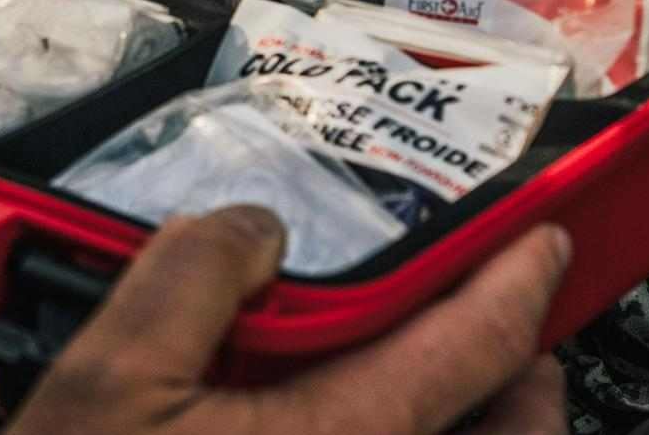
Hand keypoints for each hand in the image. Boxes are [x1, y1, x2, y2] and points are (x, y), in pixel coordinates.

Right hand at [5, 211, 569, 434]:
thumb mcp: (109, 380)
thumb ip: (191, 276)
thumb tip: (257, 233)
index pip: (473, 352)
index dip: (515, 281)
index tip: (539, 243)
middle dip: (522, 385)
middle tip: (507, 339)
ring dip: (474, 431)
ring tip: (441, 389)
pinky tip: (362, 432)